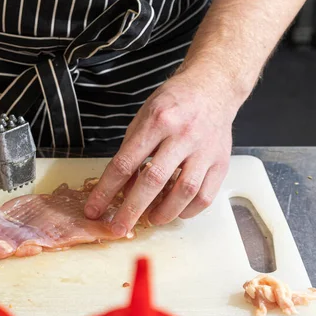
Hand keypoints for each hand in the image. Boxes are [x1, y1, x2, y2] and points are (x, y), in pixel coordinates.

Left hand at [84, 70, 240, 235]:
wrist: (212, 87)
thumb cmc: (173, 102)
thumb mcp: (143, 116)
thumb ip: (132, 150)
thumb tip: (121, 188)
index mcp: (157, 121)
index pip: (126, 162)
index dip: (107, 190)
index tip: (94, 209)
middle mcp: (183, 135)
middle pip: (154, 180)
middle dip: (132, 209)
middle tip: (118, 228)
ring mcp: (205, 150)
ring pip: (184, 191)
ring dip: (164, 212)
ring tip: (149, 220)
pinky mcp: (222, 161)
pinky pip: (206, 195)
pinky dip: (188, 210)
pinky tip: (176, 212)